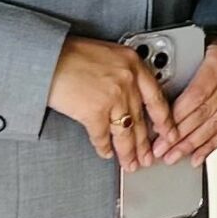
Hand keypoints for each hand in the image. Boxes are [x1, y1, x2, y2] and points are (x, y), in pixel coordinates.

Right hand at [47, 35, 175, 168]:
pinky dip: (104, 147)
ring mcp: (113, 98)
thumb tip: (129, 92)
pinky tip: (106, 153)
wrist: (47, 58)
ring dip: (128, 152)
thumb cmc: (70, 54)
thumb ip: (123, 72)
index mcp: (133, 64)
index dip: (165, 119)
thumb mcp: (107, 54)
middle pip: (142, 119)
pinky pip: (102, 136)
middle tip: (149, 156)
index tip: (170, 131)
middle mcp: (128, 81)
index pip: (157, 97)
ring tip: (132, 163)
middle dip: (145, 143)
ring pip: (126, 132)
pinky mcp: (95, 112)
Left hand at [161, 38, 216, 164]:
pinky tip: (197, 157)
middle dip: (180, 135)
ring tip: (174, 156)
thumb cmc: (215, 49)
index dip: (178, 115)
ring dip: (193, 144)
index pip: (197, 94)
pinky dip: (211, 146)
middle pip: (204, 113)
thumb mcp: (196, 49)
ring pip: (215, 125)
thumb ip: (178, 69)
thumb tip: (152, 93)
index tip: (161, 129)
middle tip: (162, 149)